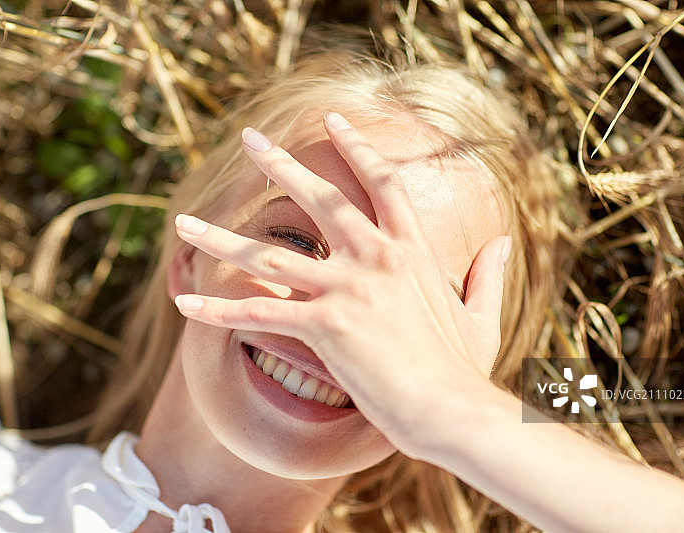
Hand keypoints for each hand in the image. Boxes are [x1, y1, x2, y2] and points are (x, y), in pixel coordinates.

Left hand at [173, 112, 509, 456]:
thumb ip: (488, 275)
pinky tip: (184, 302)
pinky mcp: (327, 324)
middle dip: (281, 164)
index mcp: (412, 251)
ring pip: (271, 254)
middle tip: (249, 139)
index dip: (359, 148)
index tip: (334, 122)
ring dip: (221, 238)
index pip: (383, 183)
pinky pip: (260, 313)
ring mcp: (350, 288)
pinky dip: (218, 309)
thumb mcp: (483, 315)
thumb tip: (501, 242)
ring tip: (183, 223)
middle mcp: (377, 258)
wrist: (454, 409)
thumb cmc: (466, 370)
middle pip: (321, 198)